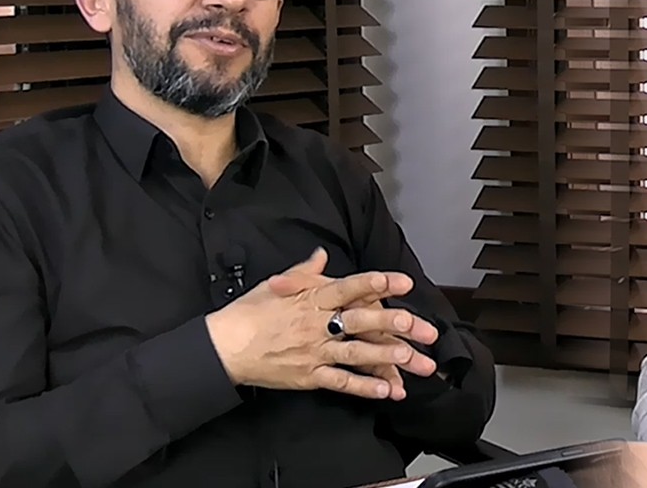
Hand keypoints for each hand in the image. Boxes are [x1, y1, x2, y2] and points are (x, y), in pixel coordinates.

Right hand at [205, 248, 437, 400]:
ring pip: (356, 353)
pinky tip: (385, 390)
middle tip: (422, 328)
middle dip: (394, 324)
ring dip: (386, 357)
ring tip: (412, 360)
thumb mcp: (277, 284)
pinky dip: (362, 387)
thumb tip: (322, 255)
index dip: (376, 283)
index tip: (403, 281)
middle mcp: (316, 324)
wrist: (224, 346)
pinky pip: (340, 381)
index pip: (348, 287)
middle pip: (360, 321)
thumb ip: (305, 271)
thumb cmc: (250, 312)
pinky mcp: (309, 376)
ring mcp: (314, 351)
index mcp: (311, 298)